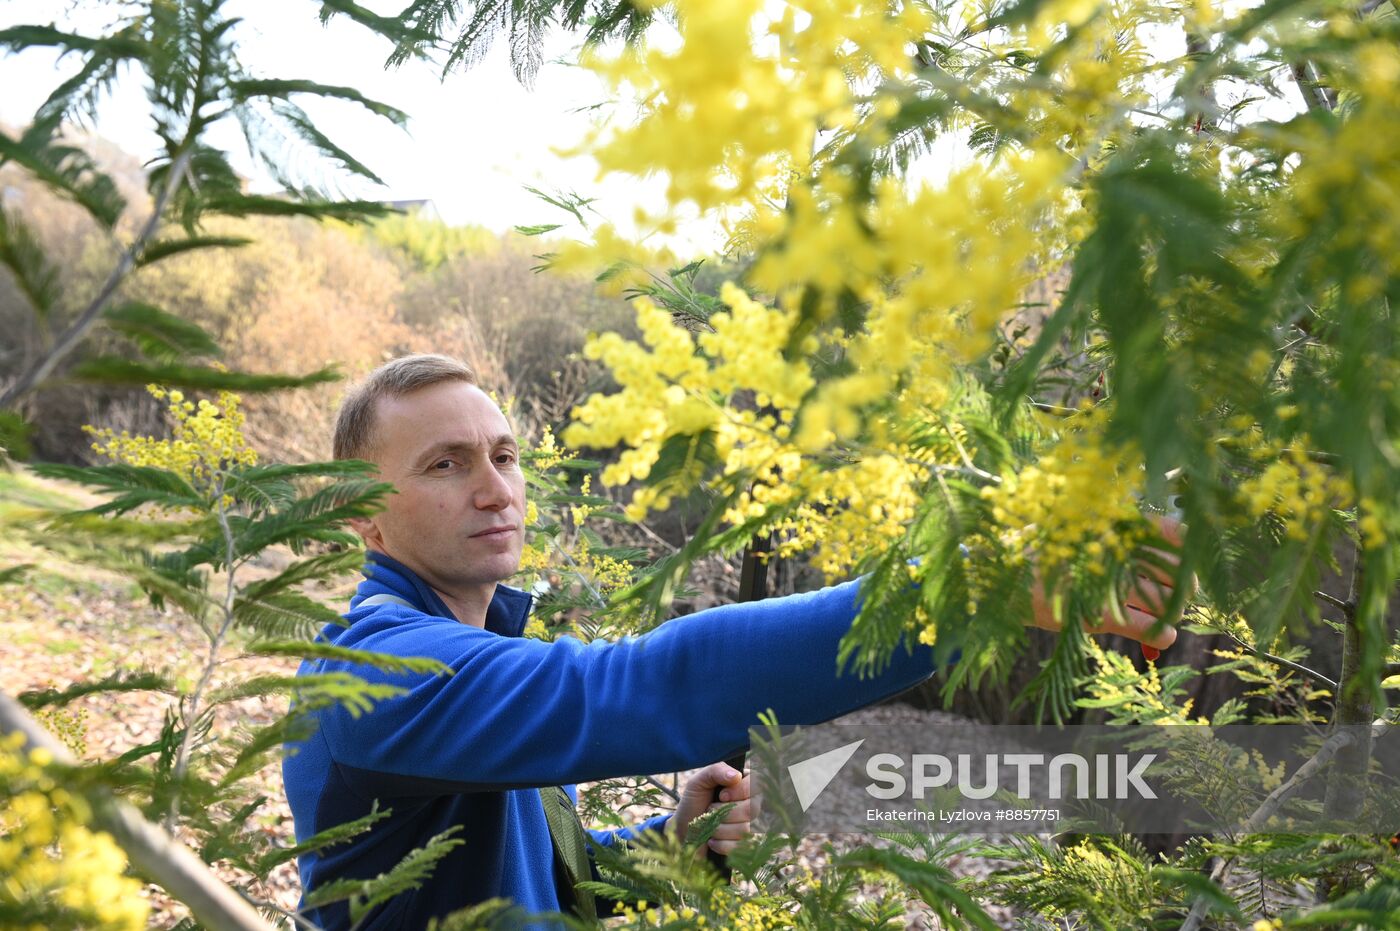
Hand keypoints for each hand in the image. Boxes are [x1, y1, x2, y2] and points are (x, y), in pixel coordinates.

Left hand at [671, 763, 752, 854]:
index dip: (740, 791)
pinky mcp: (745, 846)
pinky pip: (741, 847)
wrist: (684, 830)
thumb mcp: (699, 781)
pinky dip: (721, 844)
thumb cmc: (694, 802)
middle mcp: (754, 803)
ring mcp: (752, 826)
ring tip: (709, 825)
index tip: (722, 795)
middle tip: (710, 810)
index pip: (757, 784)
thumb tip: (736, 776)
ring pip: (746, 829)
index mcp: (746, 783)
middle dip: (725, 812)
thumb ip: (716, 771)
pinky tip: (712, 840)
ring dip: (720, 828)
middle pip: (753, 809)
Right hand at [1026, 515, 1188, 657]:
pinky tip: (1157, 636)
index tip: (1181, 559)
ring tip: (1159, 614)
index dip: (1185, 548)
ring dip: (1171, 611)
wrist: (998, 576)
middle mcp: (1114, 550)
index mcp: (1112, 524)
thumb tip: (1163, 552)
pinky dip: (1162, 635)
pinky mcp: (1099, 614)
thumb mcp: (1075, 530)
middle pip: (1177, 569)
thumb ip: (1112, 539)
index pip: (1171, 532)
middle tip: (1173, 593)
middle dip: (1182, 585)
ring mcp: (1108, 583)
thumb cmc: (1039, 552)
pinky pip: (1152, 629)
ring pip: (1168, 601)